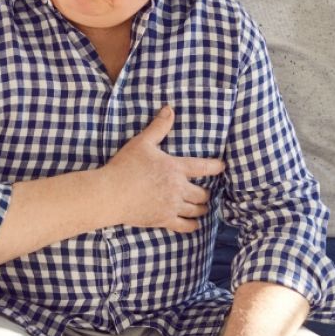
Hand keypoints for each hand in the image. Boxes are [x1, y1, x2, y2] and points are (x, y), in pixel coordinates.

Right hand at [100, 106, 225, 232]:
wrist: (111, 194)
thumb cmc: (125, 166)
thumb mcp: (142, 142)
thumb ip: (158, 127)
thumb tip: (169, 108)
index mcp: (175, 168)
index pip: (203, 167)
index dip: (215, 167)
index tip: (223, 167)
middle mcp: (178, 188)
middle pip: (202, 193)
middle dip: (206, 193)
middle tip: (206, 193)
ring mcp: (172, 206)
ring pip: (196, 210)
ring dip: (201, 208)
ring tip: (202, 207)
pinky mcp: (163, 220)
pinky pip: (185, 226)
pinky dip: (193, 226)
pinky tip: (194, 224)